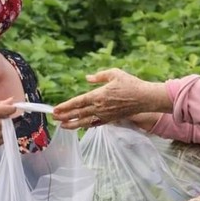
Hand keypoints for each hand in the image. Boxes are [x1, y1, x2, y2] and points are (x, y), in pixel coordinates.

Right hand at [0, 98, 16, 149]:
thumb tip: (11, 101)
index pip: (6, 110)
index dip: (11, 109)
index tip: (11, 109)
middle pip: (7, 121)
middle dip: (7, 118)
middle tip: (1, 117)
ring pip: (6, 131)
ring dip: (5, 128)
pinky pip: (2, 140)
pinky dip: (1, 136)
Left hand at [52, 69, 171, 128]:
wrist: (146, 98)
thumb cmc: (131, 84)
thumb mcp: (115, 74)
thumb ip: (99, 76)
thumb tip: (87, 78)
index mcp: (99, 95)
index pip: (78, 102)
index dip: (65, 107)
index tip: (56, 109)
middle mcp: (100, 107)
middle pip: (78, 113)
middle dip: (65, 116)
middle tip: (53, 118)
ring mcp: (105, 115)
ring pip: (85, 121)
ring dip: (73, 124)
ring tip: (62, 126)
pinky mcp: (111, 119)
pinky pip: (96, 124)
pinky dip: (86, 126)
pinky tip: (80, 126)